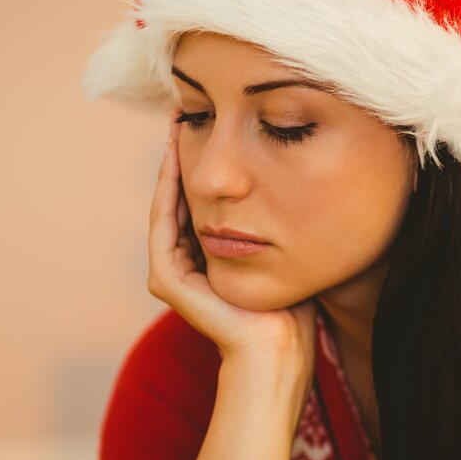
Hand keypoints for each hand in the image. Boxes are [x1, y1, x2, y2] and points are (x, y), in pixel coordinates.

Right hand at [148, 107, 318, 373]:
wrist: (280, 346)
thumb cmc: (293, 301)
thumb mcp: (284, 243)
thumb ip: (278, 215)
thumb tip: (297, 174)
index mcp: (208, 255)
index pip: (199, 198)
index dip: (201, 161)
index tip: (209, 122)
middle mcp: (185, 262)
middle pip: (179, 196)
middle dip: (182, 154)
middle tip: (184, 113)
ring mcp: (171, 272)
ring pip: (167, 204)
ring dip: (169, 165)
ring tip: (177, 126)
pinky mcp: (168, 279)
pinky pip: (163, 224)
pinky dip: (167, 190)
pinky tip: (175, 158)